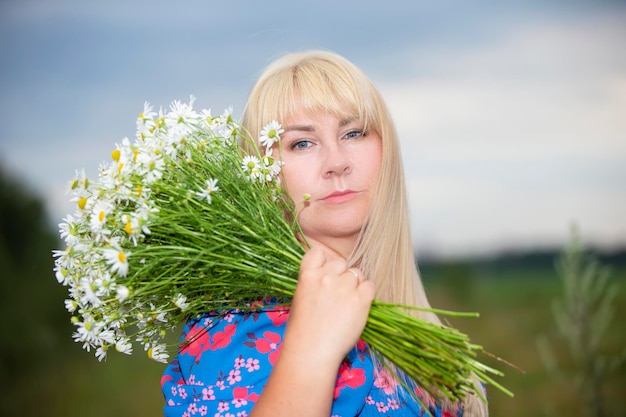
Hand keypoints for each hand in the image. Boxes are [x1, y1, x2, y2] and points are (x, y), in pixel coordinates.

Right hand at [281, 242, 375, 366]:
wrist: (311, 352)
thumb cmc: (301, 332)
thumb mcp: (300, 299)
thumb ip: (313, 283)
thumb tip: (328, 278)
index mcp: (307, 275)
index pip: (318, 252)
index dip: (324, 261)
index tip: (325, 274)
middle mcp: (327, 276)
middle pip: (341, 263)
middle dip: (341, 275)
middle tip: (337, 295)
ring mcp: (345, 287)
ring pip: (357, 274)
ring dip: (355, 286)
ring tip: (347, 306)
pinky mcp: (361, 300)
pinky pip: (370, 286)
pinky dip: (366, 295)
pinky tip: (358, 308)